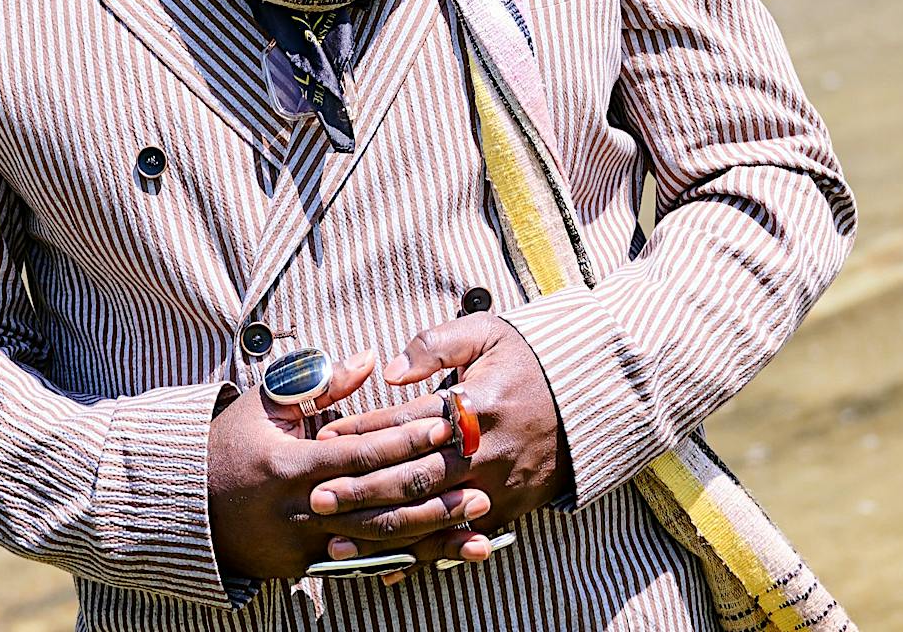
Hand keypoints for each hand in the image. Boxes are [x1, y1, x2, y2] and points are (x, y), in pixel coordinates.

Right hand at [206, 350, 490, 581]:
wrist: (188, 506)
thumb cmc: (231, 442)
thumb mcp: (267, 403)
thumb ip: (320, 382)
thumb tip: (369, 359)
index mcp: (292, 464)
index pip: (361, 452)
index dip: (405, 440)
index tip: (445, 426)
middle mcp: (302, 510)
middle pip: (379, 504)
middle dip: (433, 495)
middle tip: (480, 484)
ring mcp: (304, 546)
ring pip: (379, 544)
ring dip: (431, 536)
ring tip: (476, 525)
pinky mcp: (305, 569)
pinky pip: (362, 565)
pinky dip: (403, 561)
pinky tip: (440, 557)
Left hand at [312, 317, 564, 568]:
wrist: (585, 401)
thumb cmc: (525, 362)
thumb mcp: (485, 334)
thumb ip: (435, 345)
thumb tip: (390, 370)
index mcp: (474, 406)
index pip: (409, 422)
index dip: (366, 431)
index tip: (327, 437)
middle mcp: (484, 453)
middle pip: (413, 476)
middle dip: (362, 491)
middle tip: (317, 498)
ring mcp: (496, 488)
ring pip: (430, 517)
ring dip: (382, 533)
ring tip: (336, 542)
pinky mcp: (505, 513)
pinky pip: (457, 540)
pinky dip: (422, 556)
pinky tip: (387, 568)